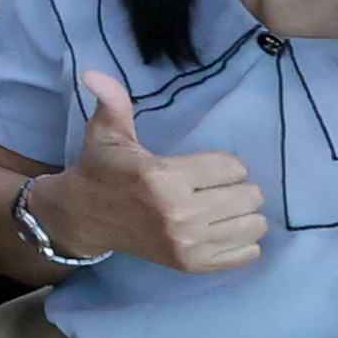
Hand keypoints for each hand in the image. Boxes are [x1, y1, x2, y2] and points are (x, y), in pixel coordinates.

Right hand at [53, 67, 264, 273]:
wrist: (84, 218)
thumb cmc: (103, 171)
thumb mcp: (106, 133)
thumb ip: (113, 102)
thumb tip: (94, 72)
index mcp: (161, 177)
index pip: (231, 167)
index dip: (225, 164)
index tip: (209, 166)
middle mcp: (179, 213)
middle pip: (248, 196)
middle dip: (239, 188)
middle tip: (218, 187)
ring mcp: (187, 243)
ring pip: (253, 225)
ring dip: (245, 214)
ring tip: (224, 208)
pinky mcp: (192, 265)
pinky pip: (246, 253)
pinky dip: (244, 241)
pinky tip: (224, 230)